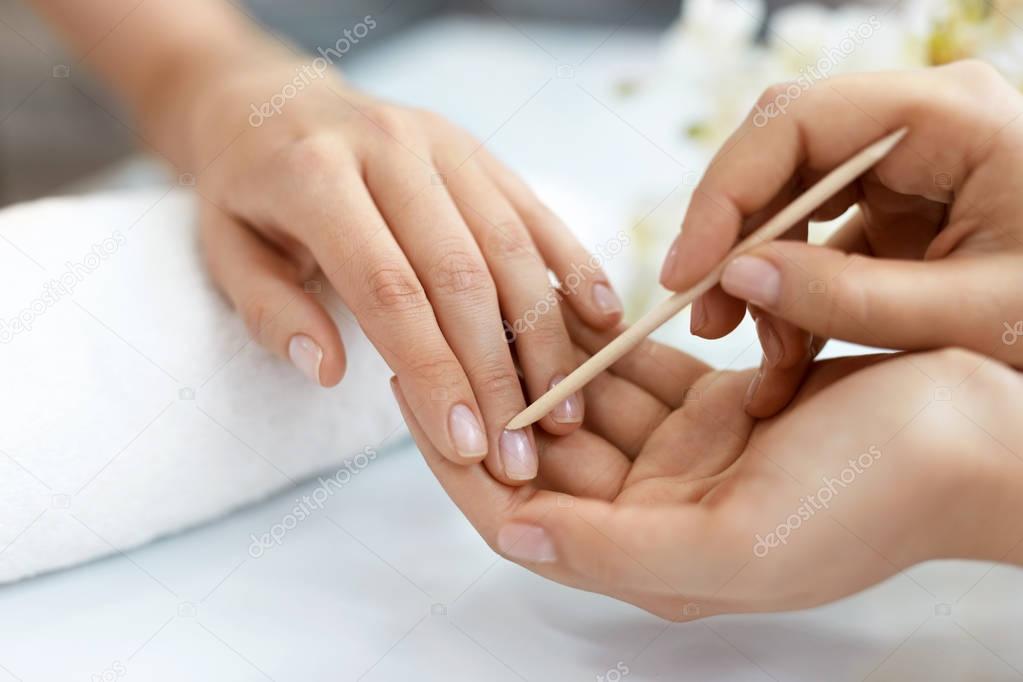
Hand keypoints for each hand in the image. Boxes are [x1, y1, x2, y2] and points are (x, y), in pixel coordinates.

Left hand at [177, 56, 623, 483]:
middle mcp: (390, 148)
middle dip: (496, 374)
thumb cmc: (247, 192)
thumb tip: (330, 370)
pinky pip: (536, 212)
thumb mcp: (224, 249)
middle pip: (461, 275)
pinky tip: (603, 322)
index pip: (388, 288)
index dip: (432, 371)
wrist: (272, 102)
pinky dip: (574, 267)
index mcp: (315, 174)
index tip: (465, 443)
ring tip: (563, 409)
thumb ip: (271, 310)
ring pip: (511, 247)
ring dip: (545, 336)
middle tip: (519, 452)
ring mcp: (443, 145)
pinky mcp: (478, 151)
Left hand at [395, 310, 1022, 617]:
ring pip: (584, 403)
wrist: (975, 436)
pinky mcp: (714, 405)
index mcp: (653, 557)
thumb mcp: (742, 541)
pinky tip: (561, 297)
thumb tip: (513, 535)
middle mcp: (658, 511)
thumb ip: (619, 550)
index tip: (415, 395)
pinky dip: (600, 337)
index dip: (462, 461)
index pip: (523, 514)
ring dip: (538, 359)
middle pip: (543, 455)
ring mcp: (684, 456)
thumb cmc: (878, 497)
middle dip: (489, 399)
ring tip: (481, 303)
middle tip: (431, 332)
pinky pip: (635, 367)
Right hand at [658, 61, 1022, 416]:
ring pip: (796, 201)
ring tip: (762, 358)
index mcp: (954, 116)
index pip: (794, 122)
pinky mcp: (909, 205)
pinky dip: (799, 295)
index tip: (686, 273)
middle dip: (736, 241)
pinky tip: (790, 352)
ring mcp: (916, 162)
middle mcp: (927, 123)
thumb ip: (846, 298)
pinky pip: (826, 237)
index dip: (723, 195)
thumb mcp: (970, 321)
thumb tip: (737, 275)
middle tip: (706, 318)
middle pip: (783, 157)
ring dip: (764, 279)